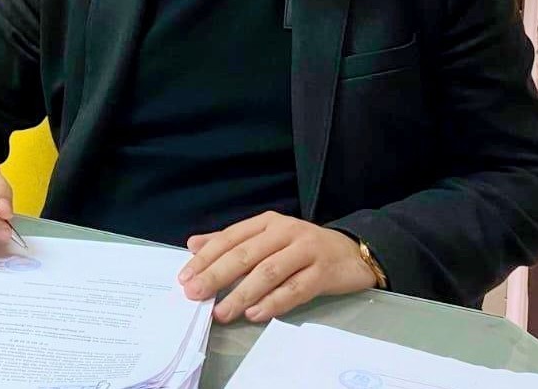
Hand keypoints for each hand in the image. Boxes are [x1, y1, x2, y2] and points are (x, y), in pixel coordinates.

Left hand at [177, 211, 378, 322]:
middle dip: (217, 275)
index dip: (206, 257)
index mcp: (266, 223)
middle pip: (245, 255)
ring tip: (222, 312)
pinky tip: (256, 314)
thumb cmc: (302, 247)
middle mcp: (285, 232)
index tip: (185, 277)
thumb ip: (231, 241)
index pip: (230, 238)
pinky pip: (295, 289)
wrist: (352, 252)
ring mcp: (305, 251)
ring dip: (242, 294)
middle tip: (196, 294)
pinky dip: (274, 303)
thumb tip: (192, 245)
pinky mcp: (323, 273)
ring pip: (268, 273)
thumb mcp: (267, 237)